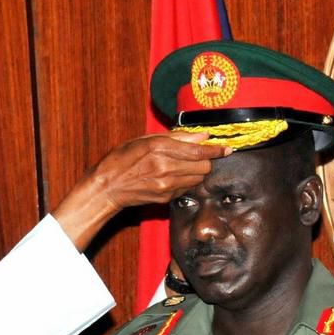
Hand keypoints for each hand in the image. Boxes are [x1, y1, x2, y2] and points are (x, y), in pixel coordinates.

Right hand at [53, 133, 229, 249]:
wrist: (106, 188)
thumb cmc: (121, 160)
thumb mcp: (145, 140)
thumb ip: (176, 138)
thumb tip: (202, 136)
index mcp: (159, 149)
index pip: (198, 150)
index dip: (216, 150)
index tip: (226, 149)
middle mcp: (165, 168)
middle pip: (204, 167)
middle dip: (205, 160)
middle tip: (198, 155)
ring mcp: (166, 186)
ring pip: (198, 179)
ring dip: (196, 172)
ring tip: (182, 166)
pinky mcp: (166, 198)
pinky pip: (186, 189)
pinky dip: (185, 181)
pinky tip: (172, 176)